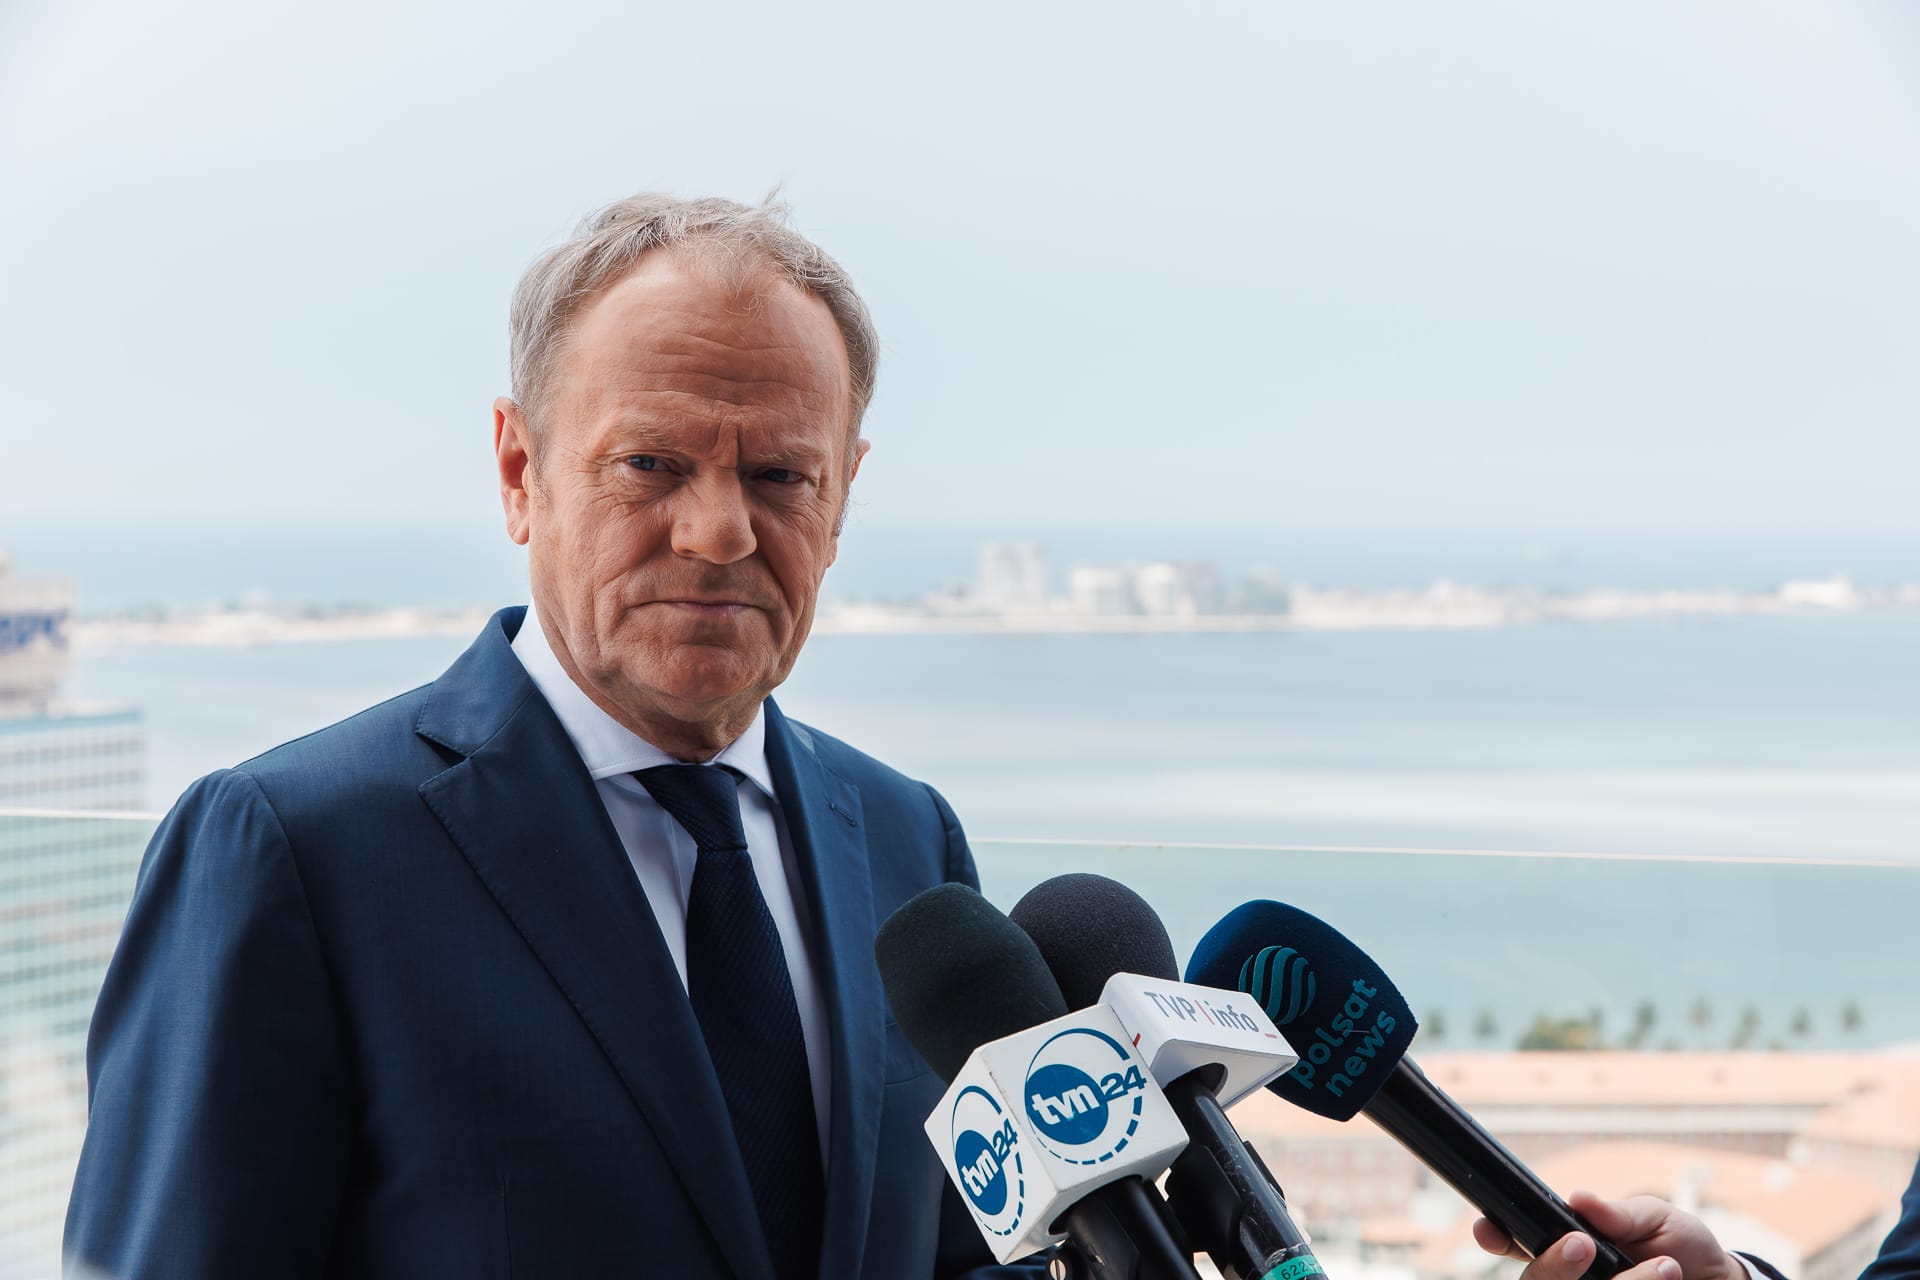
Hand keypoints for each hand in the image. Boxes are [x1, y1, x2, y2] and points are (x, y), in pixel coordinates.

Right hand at [1472, 1191, 1748, 1279]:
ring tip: (1668, 1269)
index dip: (1497, 1238)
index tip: (1489, 1231)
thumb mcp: (1656, 1219)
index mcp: (1569, 1245)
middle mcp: (1572, 1278)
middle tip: (1583, 1245)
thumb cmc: (1683, 1247)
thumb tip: (1579, 1198)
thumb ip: (1619, 1213)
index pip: (1518, 1243)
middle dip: (1552, 1266)